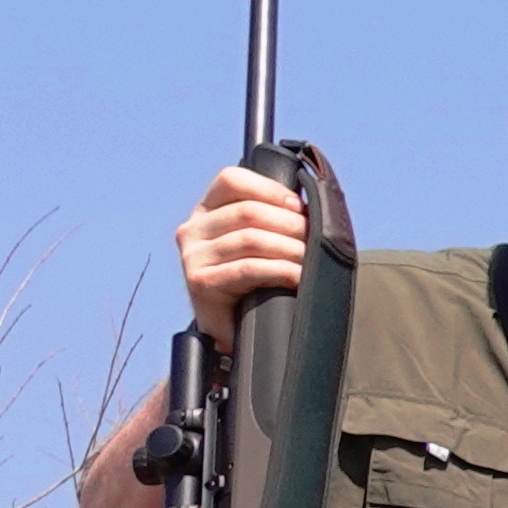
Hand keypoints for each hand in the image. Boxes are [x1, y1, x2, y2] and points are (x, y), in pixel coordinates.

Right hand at [172, 164, 310, 349]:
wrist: (232, 328)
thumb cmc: (253, 281)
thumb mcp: (259, 241)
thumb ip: (271, 216)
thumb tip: (312, 203)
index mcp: (207, 210)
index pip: (231, 179)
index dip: (269, 189)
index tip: (299, 206)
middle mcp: (193, 229)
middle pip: (248, 211)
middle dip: (290, 223)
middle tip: (314, 238)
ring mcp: (193, 256)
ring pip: (250, 238)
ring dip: (290, 247)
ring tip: (309, 259)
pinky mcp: (200, 282)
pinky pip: (247, 268)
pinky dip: (280, 270)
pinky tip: (297, 276)